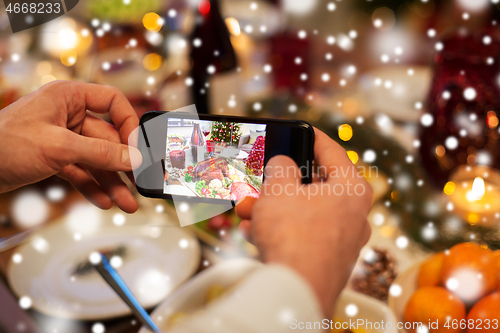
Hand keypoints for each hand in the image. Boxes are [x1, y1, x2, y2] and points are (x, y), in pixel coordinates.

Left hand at [0, 81, 141, 212]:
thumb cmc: (3, 144)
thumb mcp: (59, 148)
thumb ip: (100, 153)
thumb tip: (133, 159)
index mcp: (69, 97)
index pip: (112, 102)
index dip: (128, 124)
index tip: (136, 149)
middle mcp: (68, 115)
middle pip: (108, 138)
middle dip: (122, 165)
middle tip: (138, 184)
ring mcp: (62, 138)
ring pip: (96, 159)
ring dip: (111, 181)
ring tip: (126, 202)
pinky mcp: (55, 158)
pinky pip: (81, 171)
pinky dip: (92, 186)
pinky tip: (104, 201)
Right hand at [236, 128, 372, 315]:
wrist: (296, 291)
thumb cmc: (295, 235)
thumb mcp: (279, 188)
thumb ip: (279, 168)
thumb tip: (281, 166)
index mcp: (352, 189)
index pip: (332, 151)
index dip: (311, 136)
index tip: (299, 130)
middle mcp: (353, 214)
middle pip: (313, 186)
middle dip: (279, 183)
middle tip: (261, 177)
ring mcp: (341, 240)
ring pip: (302, 213)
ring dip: (272, 208)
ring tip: (246, 207)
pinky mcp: (326, 260)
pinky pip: (300, 235)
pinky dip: (277, 230)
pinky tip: (252, 231)